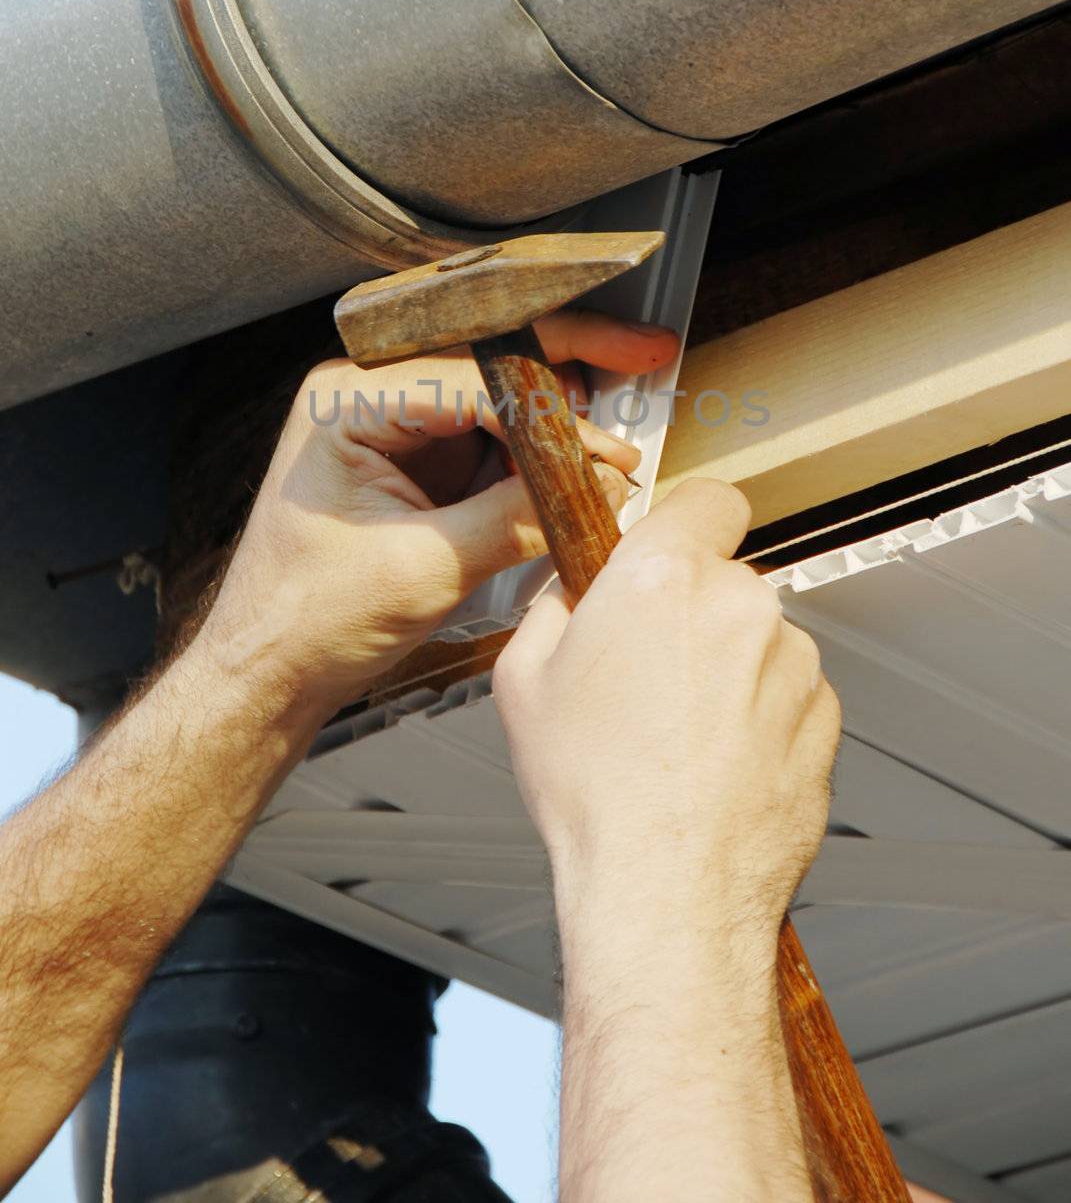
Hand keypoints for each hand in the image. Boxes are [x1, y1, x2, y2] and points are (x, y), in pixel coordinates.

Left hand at [198, 311, 676, 716]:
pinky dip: (531, 454)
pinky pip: (485, 436)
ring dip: (556, 417)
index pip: (472, 377)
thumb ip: (517, 518)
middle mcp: (365, 394)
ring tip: (612, 446)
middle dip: (568, 360)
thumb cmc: (309, 619)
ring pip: (495, 393)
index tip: (607, 447)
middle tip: (640, 350)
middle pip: (486, 357)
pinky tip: (576, 471)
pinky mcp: (409, 457)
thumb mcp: (428, 569)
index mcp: (347, 400)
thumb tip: (599, 487)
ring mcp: (389, 422)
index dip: (551, 411)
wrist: (268, 670)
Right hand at [493, 478, 839, 947]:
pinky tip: (714, 764)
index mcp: (665, 578)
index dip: (686, 521)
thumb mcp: (524, 683)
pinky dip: (759, 716)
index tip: (669, 550)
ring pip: (759, 639)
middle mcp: (741, 606)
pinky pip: (788, 694)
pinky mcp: (826, 719)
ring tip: (676, 735)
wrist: (667, 893)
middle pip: (725, 579)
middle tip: (646, 671)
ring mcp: (793, 662)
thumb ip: (552, 610)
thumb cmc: (596, 796)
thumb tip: (570, 597)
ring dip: (728, 667)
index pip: (707, 498)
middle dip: (692, 612)